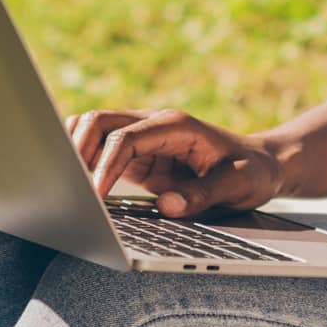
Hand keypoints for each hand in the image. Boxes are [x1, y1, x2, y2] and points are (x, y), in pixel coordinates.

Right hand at [63, 107, 288, 217]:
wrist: (261, 164)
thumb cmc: (252, 172)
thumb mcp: (238, 184)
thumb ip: (202, 194)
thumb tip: (166, 206)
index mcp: (176, 126)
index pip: (126, 137)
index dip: (106, 165)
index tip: (95, 196)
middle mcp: (154, 124)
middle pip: (99, 120)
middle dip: (78, 149)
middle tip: (68, 186)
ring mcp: (142, 138)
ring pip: (93, 129)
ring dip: (75, 151)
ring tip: (66, 184)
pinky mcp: (137, 156)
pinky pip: (100, 150)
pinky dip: (83, 162)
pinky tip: (77, 186)